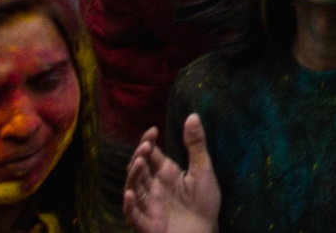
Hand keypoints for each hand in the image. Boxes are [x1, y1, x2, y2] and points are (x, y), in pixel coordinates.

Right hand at [124, 115, 219, 232]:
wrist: (206, 232)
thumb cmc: (205, 202)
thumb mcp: (203, 169)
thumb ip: (196, 145)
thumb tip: (193, 115)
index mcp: (166, 174)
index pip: (151, 156)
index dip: (148, 143)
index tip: (152, 130)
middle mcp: (154, 188)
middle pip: (139, 170)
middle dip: (139, 157)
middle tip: (146, 146)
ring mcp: (149, 206)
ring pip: (133, 189)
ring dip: (133, 176)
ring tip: (139, 162)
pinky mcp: (149, 224)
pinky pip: (133, 215)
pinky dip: (129, 206)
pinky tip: (129, 193)